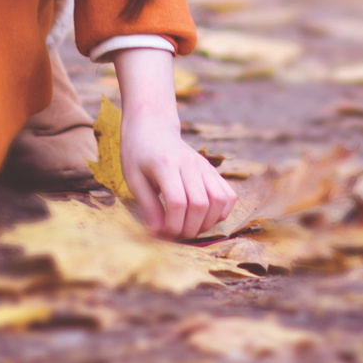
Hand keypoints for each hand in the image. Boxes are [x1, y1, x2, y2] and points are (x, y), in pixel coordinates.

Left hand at [112, 46, 234, 239]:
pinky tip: (205, 217)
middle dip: (189, 228)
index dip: (172, 225)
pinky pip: (229, 195)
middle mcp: (190, 164)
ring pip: (219, 200)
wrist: (153, 127)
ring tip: (190, 227)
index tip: (161, 233)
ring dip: (207, 222)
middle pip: (201, 204)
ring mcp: (204, 166)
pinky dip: (221, 212)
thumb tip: (159, 233)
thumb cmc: (138, 154)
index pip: (178, 202)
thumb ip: (148, 206)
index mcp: (166, 164)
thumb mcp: (134, 179)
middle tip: (175, 234)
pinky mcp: (212, 170)